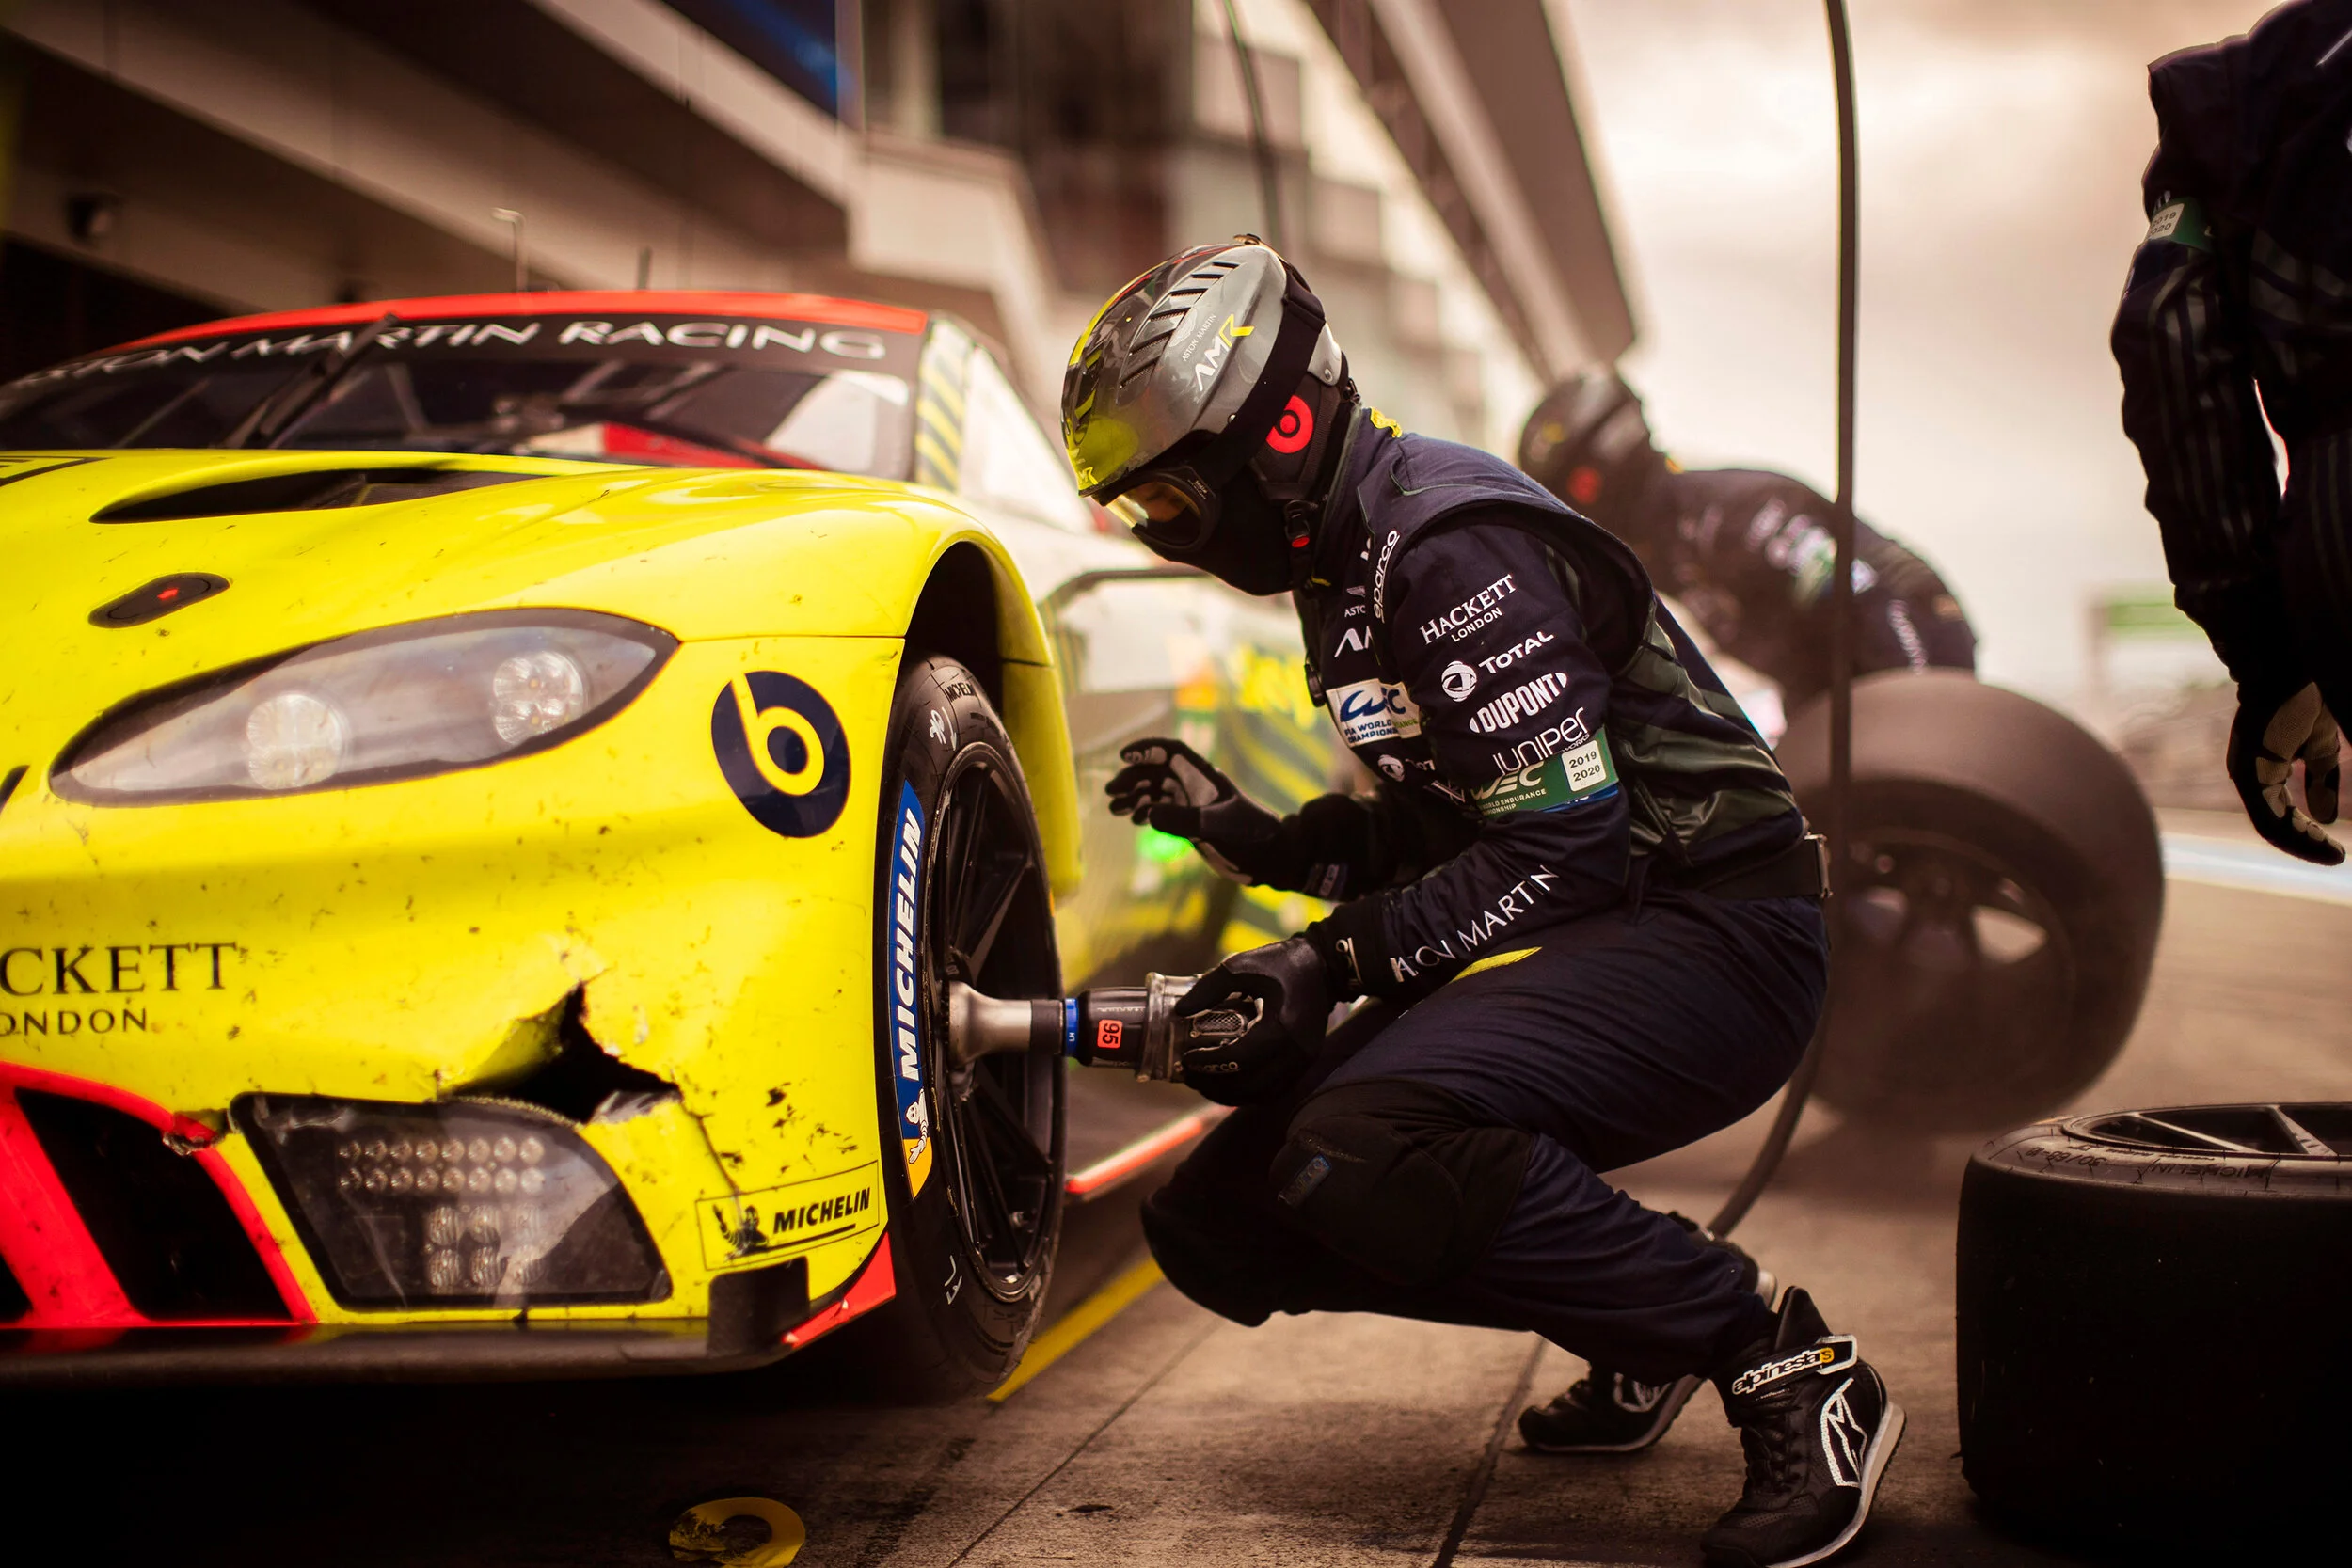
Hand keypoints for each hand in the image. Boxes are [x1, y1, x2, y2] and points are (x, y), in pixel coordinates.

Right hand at [1106, 737, 1284, 882]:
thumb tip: (1149, 813)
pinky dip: (1146, 813)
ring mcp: (1192, 805)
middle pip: (1157, 773)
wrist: (1268, 858)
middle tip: (1112, 795)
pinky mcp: (1191, 825)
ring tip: (1115, 809)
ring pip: (1156, 793)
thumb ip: (1183, 819)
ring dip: (1135, 798)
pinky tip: (1134, 820)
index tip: (1124, 756)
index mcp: (1203, 777)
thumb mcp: (1217, 826)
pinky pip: (1162, 812)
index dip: (1147, 749)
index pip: (1171, 752)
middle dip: (1133, 779)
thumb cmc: (1249, 835)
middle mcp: (1195, 787)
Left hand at [1175, 936, 1331, 1105]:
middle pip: (1249, 1085)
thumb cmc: (1283, 963)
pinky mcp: (1304, 1064)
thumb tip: (1181, 1011)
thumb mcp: (1242, 966)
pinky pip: (1274, 1090)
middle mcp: (1295, 1052)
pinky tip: (1230, 1083)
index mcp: (1281, 1027)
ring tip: (1204, 1083)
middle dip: (1215, 1085)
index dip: (1209, 1063)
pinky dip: (1249, 1092)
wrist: (1325, 968)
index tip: (1187, 1058)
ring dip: (1230, 1094)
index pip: (1239, 1058)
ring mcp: (1303, 1062)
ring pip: (1262, 1094)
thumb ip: (1210, 987)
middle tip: (1189, 1076)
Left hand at [2227, 682, 2343, 864]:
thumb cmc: (2300, 698)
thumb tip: (2327, 816)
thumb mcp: (2319, 746)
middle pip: (2273, 826)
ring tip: (2332, 856)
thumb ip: (2321, 778)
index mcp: (2263, 772)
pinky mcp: (2249, 768)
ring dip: (2302, 842)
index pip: (2282, 815)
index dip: (2307, 836)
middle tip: (2335, 858)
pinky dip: (2295, 830)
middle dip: (2305, 845)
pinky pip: (2267, 813)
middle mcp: (2248, 775)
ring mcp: (2245, 772)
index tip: (2337, 853)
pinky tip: (2323, 835)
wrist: (2285, 662)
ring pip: (2269, 824)